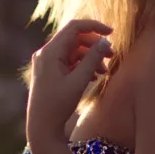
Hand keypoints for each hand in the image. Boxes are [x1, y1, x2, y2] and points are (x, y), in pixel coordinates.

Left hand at [26, 18, 113, 145]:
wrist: (42, 127)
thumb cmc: (58, 105)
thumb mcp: (78, 81)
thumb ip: (92, 59)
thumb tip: (106, 42)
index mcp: (50, 52)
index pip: (74, 27)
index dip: (94, 26)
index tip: (112, 32)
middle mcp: (46, 53)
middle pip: (75, 39)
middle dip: (94, 45)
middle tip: (112, 55)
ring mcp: (47, 63)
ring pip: (73, 51)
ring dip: (90, 57)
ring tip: (104, 71)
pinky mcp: (50, 72)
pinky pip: (69, 61)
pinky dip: (82, 65)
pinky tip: (94, 77)